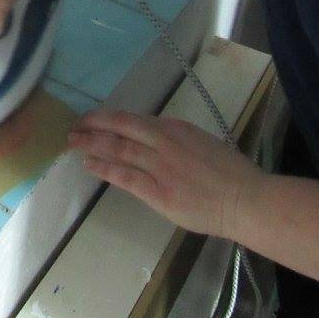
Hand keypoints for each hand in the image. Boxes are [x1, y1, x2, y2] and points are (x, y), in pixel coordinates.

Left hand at [68, 110, 263, 239]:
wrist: (245, 199)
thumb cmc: (230, 173)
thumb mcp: (200, 143)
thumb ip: (175, 141)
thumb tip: (151, 140)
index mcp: (176, 128)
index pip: (134, 120)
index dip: (109, 118)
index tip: (93, 119)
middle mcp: (164, 142)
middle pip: (120, 129)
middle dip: (93, 126)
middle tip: (73, 127)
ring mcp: (160, 166)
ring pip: (118, 149)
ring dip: (92, 144)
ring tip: (73, 142)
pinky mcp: (158, 192)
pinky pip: (125, 177)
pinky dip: (105, 169)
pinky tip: (89, 165)